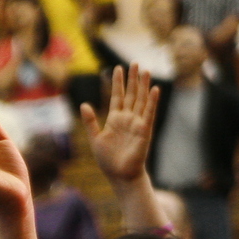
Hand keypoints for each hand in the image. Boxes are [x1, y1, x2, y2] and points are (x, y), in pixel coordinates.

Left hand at [77, 65, 160, 183]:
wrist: (120, 175)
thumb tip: (83, 104)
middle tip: (135, 63)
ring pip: (141, 100)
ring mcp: (137, 123)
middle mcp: (127, 119)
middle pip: (131, 94)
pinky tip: (155, 89)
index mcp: (115, 119)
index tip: (117, 68)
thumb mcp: (95, 138)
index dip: (118, 83)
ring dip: (143, 85)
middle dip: (133, 79)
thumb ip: (90, 121)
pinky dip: (152, 101)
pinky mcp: (145, 130)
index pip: (117, 96)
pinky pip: (149, 113)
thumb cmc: (108, 160)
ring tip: (145, 70)